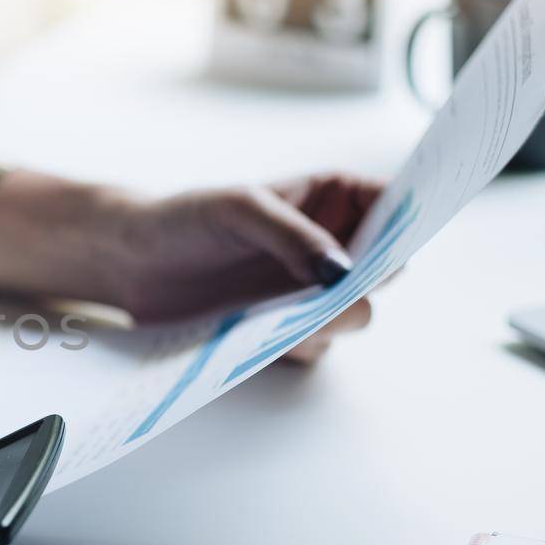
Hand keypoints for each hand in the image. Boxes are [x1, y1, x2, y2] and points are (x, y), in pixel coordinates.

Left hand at [0, 169, 379, 363]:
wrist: (127, 263)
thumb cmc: (181, 219)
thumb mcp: (238, 210)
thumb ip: (294, 236)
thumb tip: (344, 275)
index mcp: (332, 197)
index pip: (398, 205)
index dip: (417, 220)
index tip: (412, 238)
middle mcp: (329, 245)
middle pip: (386, 269)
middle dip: (370, 283)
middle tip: (336, 292)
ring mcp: (307, 290)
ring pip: (352, 316)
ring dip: (329, 321)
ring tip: (286, 318)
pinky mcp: (281, 330)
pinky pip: (312, 346)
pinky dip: (296, 345)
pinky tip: (258, 335)